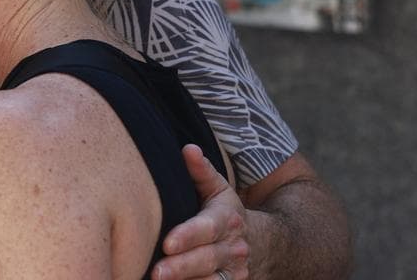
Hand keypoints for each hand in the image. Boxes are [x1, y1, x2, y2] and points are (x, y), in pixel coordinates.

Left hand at [152, 144, 249, 279]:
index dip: (188, 236)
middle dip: (181, 267)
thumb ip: (201, 171)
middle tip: (156, 273)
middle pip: (206, 259)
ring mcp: (234, 272)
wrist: (260, 243)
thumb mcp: (218, 189)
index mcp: (227, 219)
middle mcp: (233, 248)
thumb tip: (187, 149)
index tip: (168, 242)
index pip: (208, 228)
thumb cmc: (224, 212)